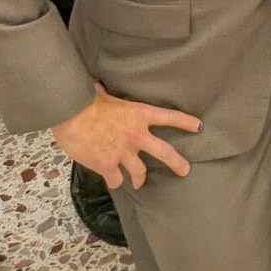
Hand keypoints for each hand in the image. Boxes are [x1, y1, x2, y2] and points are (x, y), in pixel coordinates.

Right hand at [53, 82, 201, 189]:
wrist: (71, 114)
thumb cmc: (87, 101)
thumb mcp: (107, 95)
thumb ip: (111, 97)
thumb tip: (100, 87)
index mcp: (140, 114)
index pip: (170, 117)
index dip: (186, 123)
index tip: (199, 127)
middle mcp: (137, 135)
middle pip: (165, 152)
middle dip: (177, 163)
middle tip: (185, 170)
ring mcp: (123, 152)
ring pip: (140, 172)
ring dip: (140, 179)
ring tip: (139, 184)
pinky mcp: (108, 165)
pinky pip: (116, 180)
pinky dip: (114, 181)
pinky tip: (113, 181)